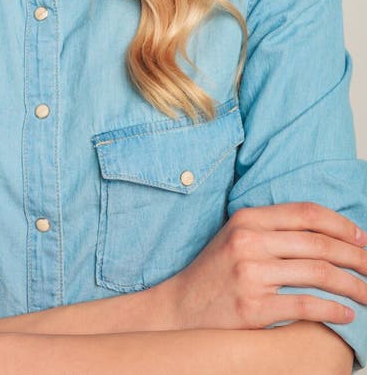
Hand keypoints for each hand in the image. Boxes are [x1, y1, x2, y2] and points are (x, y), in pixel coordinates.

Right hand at [155, 202, 366, 329]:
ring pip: (319, 273)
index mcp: (247, 218)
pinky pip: (306, 305)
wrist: (179, 309)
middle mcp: (249, 241)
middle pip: (319, 243)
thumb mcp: (236, 238)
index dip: (341, 225)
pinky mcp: (253, 307)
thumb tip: (325, 234)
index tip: (363, 239)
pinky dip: (334, 310)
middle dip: (356, 258)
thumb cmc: (213, 275)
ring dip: (353, 285)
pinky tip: (347, 314)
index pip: (306, 213)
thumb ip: (272, 230)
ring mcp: (251, 274)